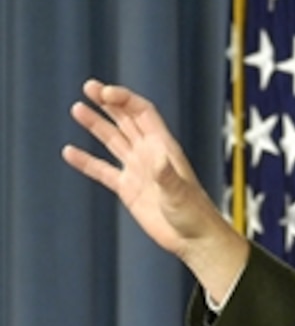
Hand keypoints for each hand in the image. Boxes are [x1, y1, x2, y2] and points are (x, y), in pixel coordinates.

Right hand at [62, 79, 247, 301]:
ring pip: (113, 140)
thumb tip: (156, 156)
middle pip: (126, 120)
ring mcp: (138, 170)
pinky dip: (87, 162)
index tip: (103, 93)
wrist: (194, 239)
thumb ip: (166, 175)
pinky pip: (103, 171)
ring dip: (96, 125)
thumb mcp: (180, 194)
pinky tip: (69, 152)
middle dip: (108, 102)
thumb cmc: (194, 214)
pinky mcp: (128, 189)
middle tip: (88, 86)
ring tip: (77, 108)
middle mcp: (150, 154)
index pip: (142, 113)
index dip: (124, 99)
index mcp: (164, 147)